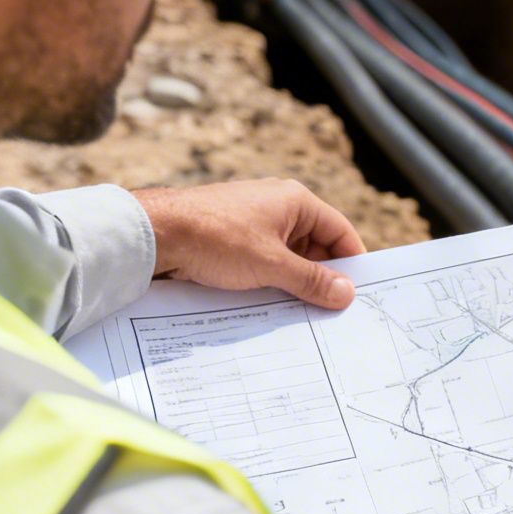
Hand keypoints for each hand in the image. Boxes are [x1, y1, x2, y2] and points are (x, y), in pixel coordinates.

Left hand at [135, 180, 364, 309]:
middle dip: (321, 276)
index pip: (339, 231)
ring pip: (288, 256)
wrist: (154, 234)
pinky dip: (271, 280)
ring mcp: (253, 221)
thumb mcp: (272, 265)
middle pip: (315, 245)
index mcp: (295, 201)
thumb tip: (346, 293)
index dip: (352, 261)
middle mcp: (277, 206)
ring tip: (300, 312)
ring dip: (294, 282)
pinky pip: (264, 260)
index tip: (358, 293)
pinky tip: (269, 304)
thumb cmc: (215, 239)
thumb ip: (312, 281)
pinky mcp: (232, 237)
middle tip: (329, 310)